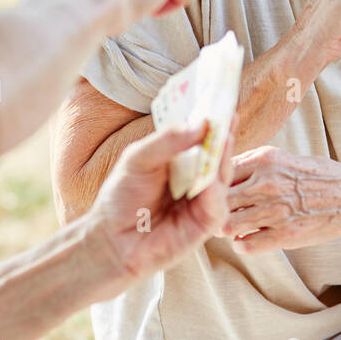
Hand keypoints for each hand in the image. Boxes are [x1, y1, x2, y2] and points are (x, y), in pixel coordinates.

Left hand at [85, 121, 234, 289]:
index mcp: (181, 158)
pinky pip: (217, 204)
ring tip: (223, 138)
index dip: (212, 119)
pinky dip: (214, 192)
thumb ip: (167, 141)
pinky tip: (208, 183)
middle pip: (217, 153)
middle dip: (223, 134)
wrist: (112, 238)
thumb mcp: (139, 158)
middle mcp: (196, 177)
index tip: (221, 100)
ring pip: (221, 176)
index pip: (201, 136)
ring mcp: (203, 200)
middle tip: (228, 114)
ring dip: (222, 158)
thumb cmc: (122, 196)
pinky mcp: (205, 223)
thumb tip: (200, 124)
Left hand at [222, 145, 340, 253]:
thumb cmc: (312, 176)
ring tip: (229, 227)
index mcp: (265, 159)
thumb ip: (251, 164)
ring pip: (227, 225)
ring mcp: (275, 211)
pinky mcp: (285, 235)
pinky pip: (246, 245)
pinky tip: (244, 240)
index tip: (210, 192)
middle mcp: (267, 183)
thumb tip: (219, 174)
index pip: (220, 172)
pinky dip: (240, 244)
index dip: (211, 184)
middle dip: (213, 208)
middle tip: (214, 213)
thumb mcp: (281, 158)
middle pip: (219, 199)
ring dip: (224, 228)